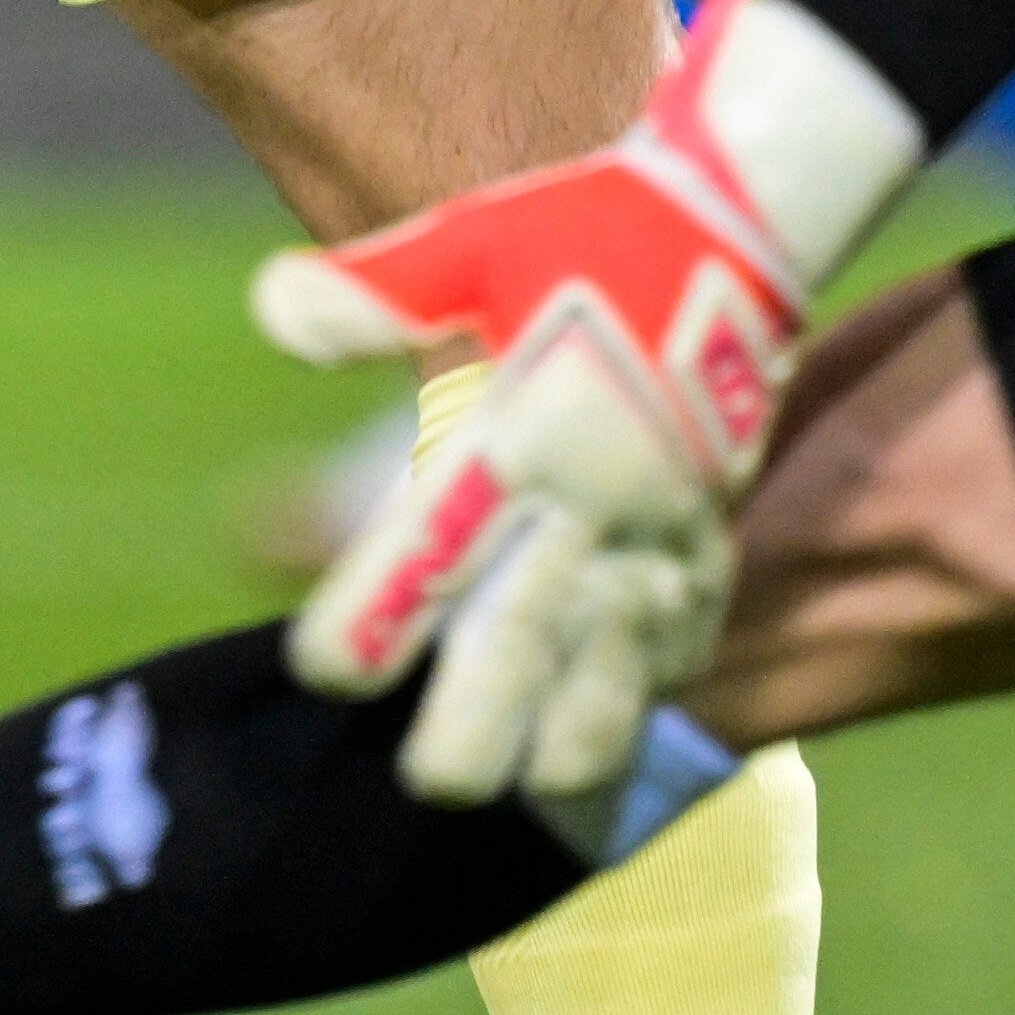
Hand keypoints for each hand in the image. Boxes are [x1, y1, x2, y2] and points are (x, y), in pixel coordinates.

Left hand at [250, 0, 922, 802]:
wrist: (739, 224)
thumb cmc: (586, 232)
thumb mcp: (474, 242)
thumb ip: (375, 293)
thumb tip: (275, 310)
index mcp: (520, 433)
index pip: (429, 555)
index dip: (371, 625)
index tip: (324, 671)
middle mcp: (592, 503)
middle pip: (522, 653)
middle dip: (470, 734)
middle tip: (424, 780)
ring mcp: (662, 536)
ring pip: (618, 681)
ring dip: (567, 746)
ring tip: (522, 790)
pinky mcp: (710, 546)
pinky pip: (681, 652)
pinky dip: (642, 704)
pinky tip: (601, 744)